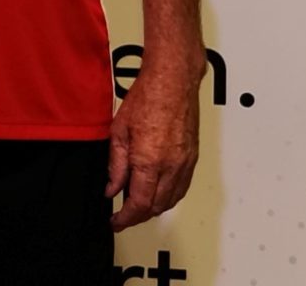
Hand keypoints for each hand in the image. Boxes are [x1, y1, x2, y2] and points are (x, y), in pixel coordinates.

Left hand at [106, 64, 200, 230]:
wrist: (173, 82)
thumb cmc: (146, 98)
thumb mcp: (118, 132)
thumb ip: (115, 165)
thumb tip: (112, 188)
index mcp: (150, 161)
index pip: (139, 203)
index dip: (126, 218)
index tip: (116, 222)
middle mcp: (172, 166)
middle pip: (156, 206)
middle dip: (138, 216)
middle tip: (122, 215)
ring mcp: (185, 163)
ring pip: (171, 200)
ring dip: (154, 207)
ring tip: (135, 204)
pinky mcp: (193, 158)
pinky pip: (182, 187)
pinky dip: (168, 196)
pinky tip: (156, 191)